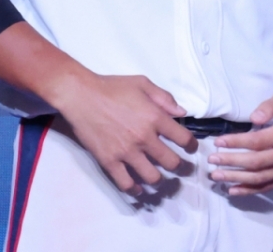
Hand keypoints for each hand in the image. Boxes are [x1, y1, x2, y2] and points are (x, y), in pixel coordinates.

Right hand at [53, 71, 197, 194]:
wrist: (81, 96)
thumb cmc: (113, 87)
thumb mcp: (143, 83)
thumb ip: (165, 98)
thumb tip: (182, 112)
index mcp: (155, 117)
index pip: (183, 138)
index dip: (192, 145)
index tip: (191, 148)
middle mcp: (144, 138)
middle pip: (171, 162)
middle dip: (179, 166)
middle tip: (179, 166)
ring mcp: (126, 152)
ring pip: (152, 177)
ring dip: (160, 180)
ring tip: (160, 177)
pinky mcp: (109, 161)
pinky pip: (126, 183)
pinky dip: (135, 189)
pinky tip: (139, 188)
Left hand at [207, 86, 272, 195]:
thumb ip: (270, 105)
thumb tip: (254, 118)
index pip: (258, 142)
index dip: (236, 143)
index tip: (218, 142)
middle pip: (257, 163)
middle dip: (232, 162)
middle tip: (212, 160)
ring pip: (261, 178)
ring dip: (237, 178)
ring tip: (217, 176)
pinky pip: (269, 186)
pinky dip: (250, 190)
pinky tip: (234, 189)